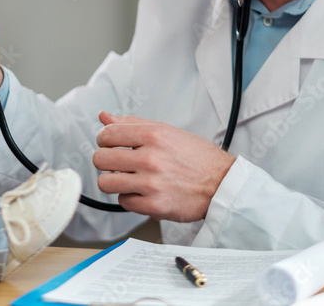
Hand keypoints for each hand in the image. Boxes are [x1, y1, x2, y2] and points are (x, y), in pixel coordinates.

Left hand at [93, 111, 234, 221]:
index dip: (103, 140)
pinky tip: (141, 191)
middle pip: (100, 159)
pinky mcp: (155, 206)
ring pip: (106, 183)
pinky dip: (129, 198)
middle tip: (117, 163)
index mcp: (153, 135)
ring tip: (126, 178)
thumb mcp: (166, 130)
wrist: (222, 184)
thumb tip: (104, 117)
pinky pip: (123, 202)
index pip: (107, 135)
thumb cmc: (196, 157)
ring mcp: (151, 184)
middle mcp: (151, 158)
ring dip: (113, 181)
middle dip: (105, 161)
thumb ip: (132, 123)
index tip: (109, 145)